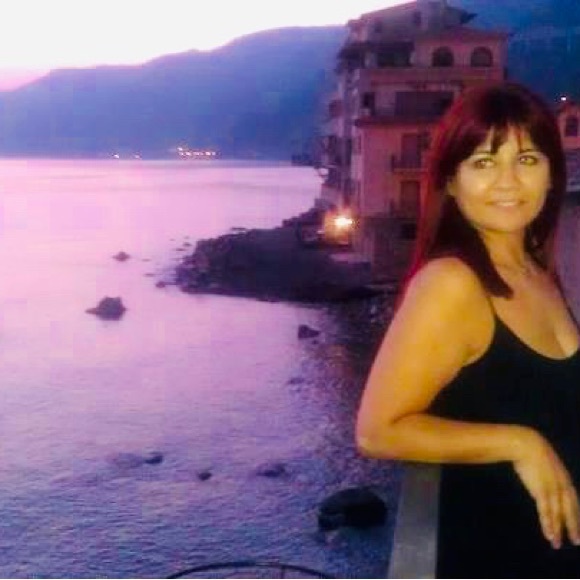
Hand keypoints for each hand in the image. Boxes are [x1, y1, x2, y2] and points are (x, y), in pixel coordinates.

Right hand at [512, 428, 579, 548]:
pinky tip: (548, 534)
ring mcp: (552, 489)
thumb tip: (545, 477)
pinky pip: (546, 512)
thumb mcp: (546, 463)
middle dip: (573, 526)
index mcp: (564, 478)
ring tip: (556, 543)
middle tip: (575, 541)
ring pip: (557, 514)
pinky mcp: (541, 491)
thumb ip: (548, 473)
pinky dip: (548, 524)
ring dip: (557, 530)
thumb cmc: (532, 450)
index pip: (573, 501)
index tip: (576, 526)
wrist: (526, 444)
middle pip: (570, 510)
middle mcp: (562, 486)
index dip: (575, 514)